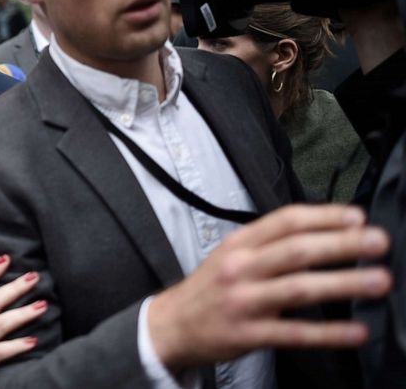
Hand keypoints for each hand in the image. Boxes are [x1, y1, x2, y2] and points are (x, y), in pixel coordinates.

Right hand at [149, 204, 390, 371]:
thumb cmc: (211, 288)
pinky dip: (328, 333)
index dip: (323, 216)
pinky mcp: (249, 334)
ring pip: (298, 289)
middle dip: (341, 244)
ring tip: (379, 280)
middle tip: (378, 241)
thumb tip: (323, 234)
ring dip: (343, 283)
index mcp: (240, 244)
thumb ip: (270, 244)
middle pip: (296, 251)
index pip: (284, 221)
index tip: (357, 216)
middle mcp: (241, 268)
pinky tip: (355, 331)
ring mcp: (244, 301)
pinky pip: (294, 333)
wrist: (172, 324)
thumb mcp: (231, 255)